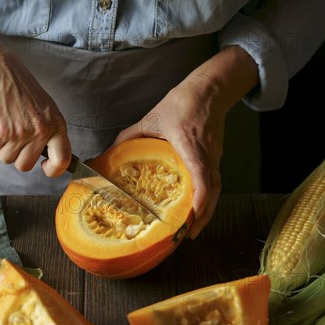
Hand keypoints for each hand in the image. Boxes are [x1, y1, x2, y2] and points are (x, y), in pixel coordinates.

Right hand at [0, 15, 70, 175]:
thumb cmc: (20, 89)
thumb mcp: (45, 108)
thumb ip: (49, 132)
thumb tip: (51, 161)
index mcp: (56, 124)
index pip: (63, 160)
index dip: (53, 170)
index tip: (44, 167)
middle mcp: (42, 130)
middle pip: (26, 165)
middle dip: (17, 154)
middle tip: (14, 134)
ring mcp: (22, 132)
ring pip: (7, 158)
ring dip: (2, 144)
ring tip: (5, 121)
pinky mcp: (1, 130)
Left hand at [113, 46, 258, 238]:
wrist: (209, 90)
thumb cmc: (181, 103)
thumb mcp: (151, 118)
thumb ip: (129, 137)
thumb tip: (108, 155)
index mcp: (190, 145)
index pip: (203, 178)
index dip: (200, 202)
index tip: (191, 219)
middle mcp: (207, 155)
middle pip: (213, 192)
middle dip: (202, 216)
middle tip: (188, 235)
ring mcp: (215, 157)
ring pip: (216, 189)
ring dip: (206, 211)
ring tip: (191, 228)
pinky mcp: (216, 157)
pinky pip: (215, 182)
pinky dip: (207, 199)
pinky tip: (195, 209)